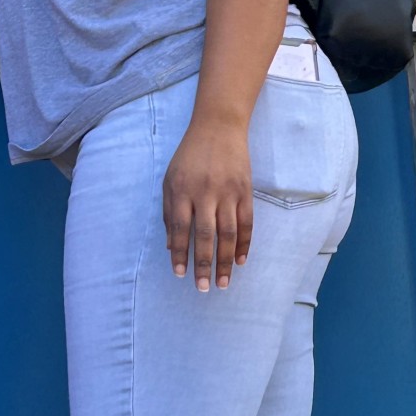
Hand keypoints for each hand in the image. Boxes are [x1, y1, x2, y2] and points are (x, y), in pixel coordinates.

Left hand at [162, 121, 253, 291]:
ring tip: (223, 282)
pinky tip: (241, 260)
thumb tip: (171, 247)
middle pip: (205, 235)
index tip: (180, 275)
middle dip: (203, 264)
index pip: (180, 230)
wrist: (219, 126)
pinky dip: (244, 242)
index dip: (180, 255)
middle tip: (202, 288)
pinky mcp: (245, 190)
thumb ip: (169, 212)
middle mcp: (205, 193)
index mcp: (182, 191)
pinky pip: (246, 222)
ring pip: (227, 232)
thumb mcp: (170, 179)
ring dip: (225, 260)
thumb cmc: (190, 155)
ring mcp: (228, 191)